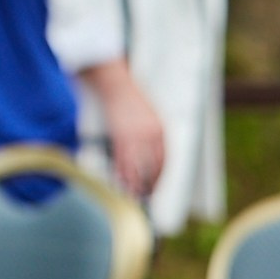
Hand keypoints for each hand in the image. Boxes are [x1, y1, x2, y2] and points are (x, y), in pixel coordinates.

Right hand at [87, 62, 166, 198]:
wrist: (115, 83)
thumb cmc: (128, 98)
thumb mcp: (147, 115)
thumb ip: (150, 133)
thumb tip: (149, 152)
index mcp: (160, 130)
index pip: (164, 159)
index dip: (160, 175)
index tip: (156, 186)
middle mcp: (151, 134)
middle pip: (153, 165)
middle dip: (150, 182)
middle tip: (146, 195)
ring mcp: (136, 134)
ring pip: (137, 164)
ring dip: (135, 181)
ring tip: (132, 193)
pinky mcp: (120, 134)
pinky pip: (122, 157)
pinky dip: (121, 170)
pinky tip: (119, 179)